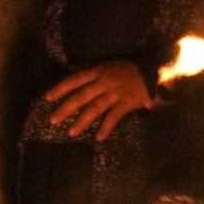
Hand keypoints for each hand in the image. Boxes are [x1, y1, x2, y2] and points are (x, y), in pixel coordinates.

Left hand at [40, 59, 157, 138]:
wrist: (156, 69)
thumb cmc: (133, 68)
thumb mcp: (111, 65)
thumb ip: (97, 74)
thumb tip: (79, 83)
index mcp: (98, 70)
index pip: (74, 79)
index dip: (60, 88)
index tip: (47, 98)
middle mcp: (104, 81)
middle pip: (80, 96)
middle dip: (65, 108)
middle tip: (52, 120)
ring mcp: (115, 92)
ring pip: (94, 108)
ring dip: (81, 121)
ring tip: (71, 132)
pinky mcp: (127, 102)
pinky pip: (113, 117)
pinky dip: (105, 128)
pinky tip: (98, 138)